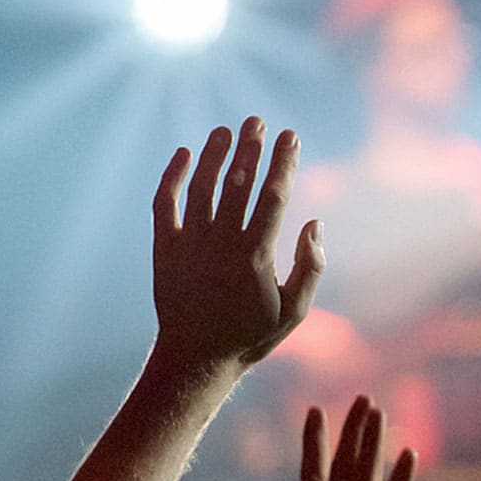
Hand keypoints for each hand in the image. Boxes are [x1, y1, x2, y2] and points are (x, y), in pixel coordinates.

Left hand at [153, 118, 323, 368]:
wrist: (195, 358)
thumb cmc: (251, 335)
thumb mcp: (294, 310)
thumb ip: (310, 266)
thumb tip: (314, 223)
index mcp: (256, 255)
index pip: (273, 196)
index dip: (284, 162)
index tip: (291, 136)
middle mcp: (222, 242)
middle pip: (238, 182)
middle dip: (250, 148)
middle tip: (257, 121)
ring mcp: (190, 243)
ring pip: (202, 186)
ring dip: (214, 154)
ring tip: (225, 131)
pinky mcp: (165, 248)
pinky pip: (165, 203)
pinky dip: (173, 176)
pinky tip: (184, 154)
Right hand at [262, 397, 416, 480]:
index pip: (312, 476)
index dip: (315, 442)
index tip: (315, 411)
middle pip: (342, 468)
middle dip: (351, 432)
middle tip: (362, 399)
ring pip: (365, 478)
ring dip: (372, 443)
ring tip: (378, 411)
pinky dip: (401, 479)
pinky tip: (409, 452)